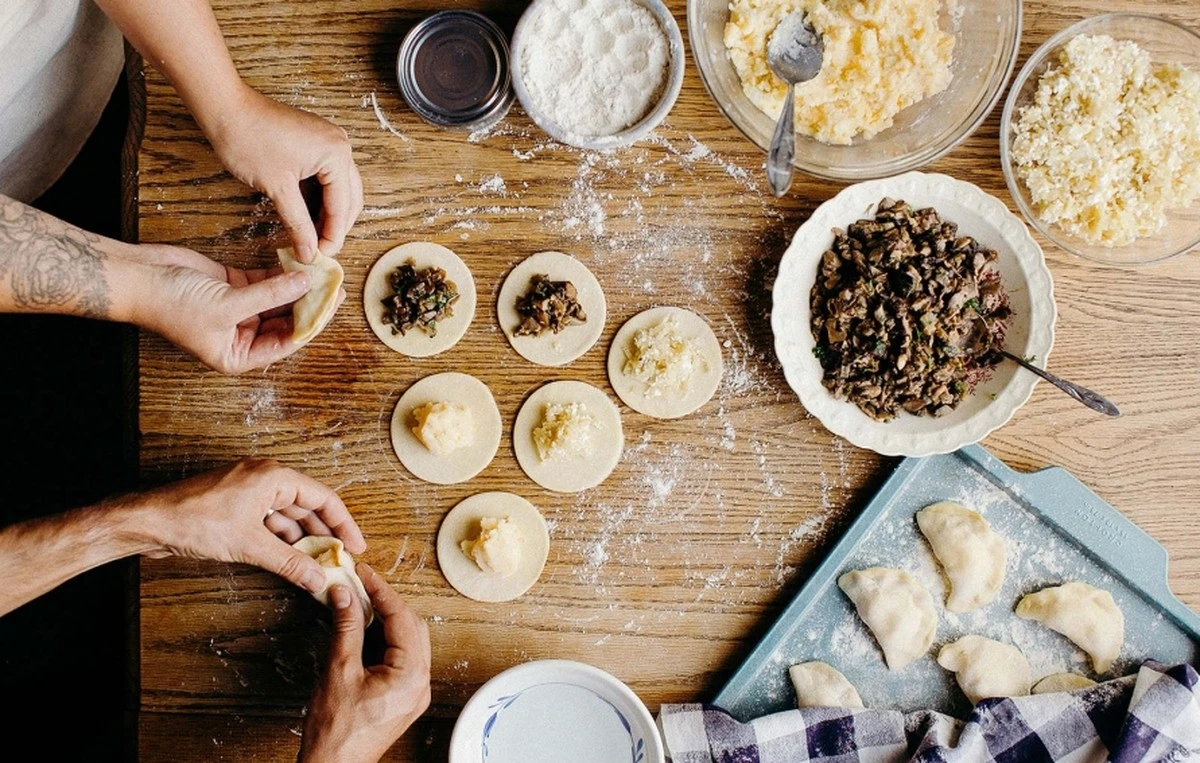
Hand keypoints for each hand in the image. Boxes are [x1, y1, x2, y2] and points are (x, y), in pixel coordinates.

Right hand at [126, 243, 343, 373]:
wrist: (138, 278)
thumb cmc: (172, 304)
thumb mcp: (228, 304)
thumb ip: (270, 294)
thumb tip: (307, 283)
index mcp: (237, 355)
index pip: (286, 342)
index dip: (312, 322)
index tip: (332, 303)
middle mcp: (240, 337)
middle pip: (286, 321)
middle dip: (309, 303)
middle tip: (334, 285)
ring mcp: (238, 310)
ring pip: (278, 299)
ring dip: (297, 286)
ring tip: (322, 271)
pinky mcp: (233, 286)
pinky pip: (264, 282)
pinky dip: (280, 273)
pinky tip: (299, 262)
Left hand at [127, 458, 365, 594]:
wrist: (150, 522)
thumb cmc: (193, 520)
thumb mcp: (249, 545)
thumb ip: (289, 563)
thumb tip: (318, 579)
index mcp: (274, 476)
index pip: (323, 498)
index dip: (344, 523)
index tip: (356, 546)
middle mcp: (265, 479)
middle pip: (308, 507)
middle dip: (325, 535)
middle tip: (341, 560)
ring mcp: (249, 493)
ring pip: (288, 517)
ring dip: (303, 541)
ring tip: (318, 566)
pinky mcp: (236, 507)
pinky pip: (270, 523)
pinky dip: (282, 542)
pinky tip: (291, 560)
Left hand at [208, 86, 362, 262]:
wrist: (225, 109)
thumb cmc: (248, 138)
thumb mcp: (277, 188)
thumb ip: (298, 224)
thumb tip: (309, 252)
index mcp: (336, 154)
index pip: (342, 206)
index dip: (332, 236)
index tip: (320, 257)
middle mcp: (340, 146)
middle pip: (349, 199)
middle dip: (335, 227)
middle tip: (318, 251)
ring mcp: (329, 143)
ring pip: (340, 190)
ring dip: (328, 214)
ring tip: (313, 237)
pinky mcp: (316, 143)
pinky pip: (327, 178)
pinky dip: (319, 199)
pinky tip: (307, 216)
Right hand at [300, 564, 431, 762]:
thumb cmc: (335, 730)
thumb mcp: (338, 671)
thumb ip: (346, 628)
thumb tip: (346, 595)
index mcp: (411, 674)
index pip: (402, 618)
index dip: (382, 591)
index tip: (364, 574)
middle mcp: (421, 683)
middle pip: (412, 627)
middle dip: (387, 603)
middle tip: (363, 586)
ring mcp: (415, 692)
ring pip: (410, 641)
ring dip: (388, 621)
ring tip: (362, 604)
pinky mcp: (405, 699)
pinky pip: (404, 658)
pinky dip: (387, 640)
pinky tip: (367, 632)